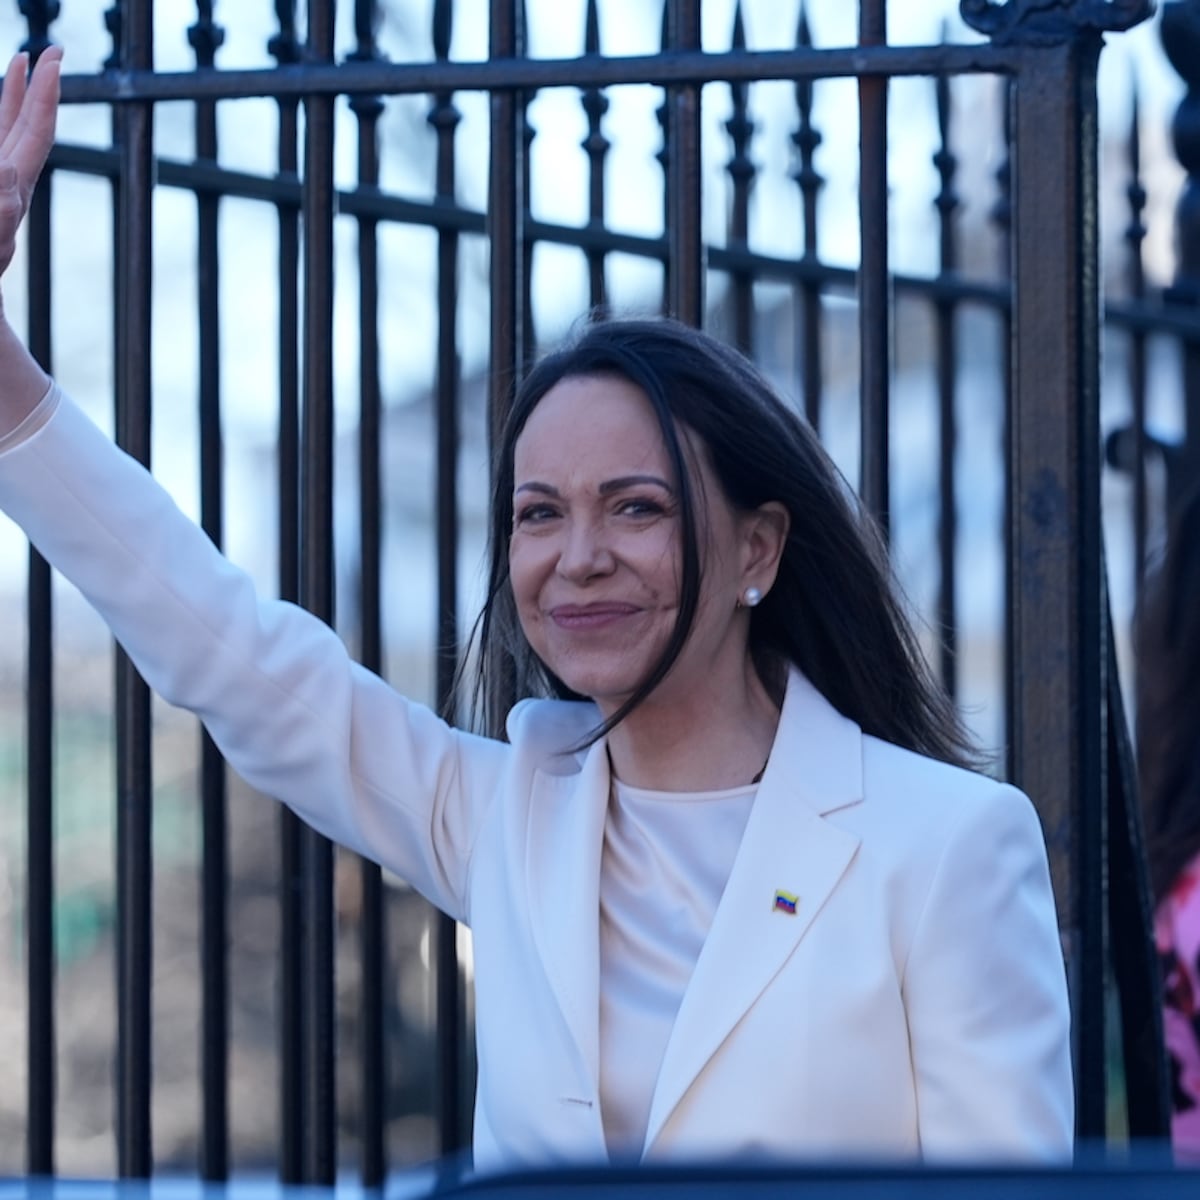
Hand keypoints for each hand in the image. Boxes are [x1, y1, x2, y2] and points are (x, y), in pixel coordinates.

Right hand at [0, 47, 61, 282]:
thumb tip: (9, 173)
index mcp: (11, 189)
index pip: (35, 132)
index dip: (44, 93)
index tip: (52, 57)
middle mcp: (8, 187)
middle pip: (28, 126)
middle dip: (35, 86)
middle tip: (47, 49)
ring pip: (5, 135)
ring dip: (10, 99)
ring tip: (16, 66)